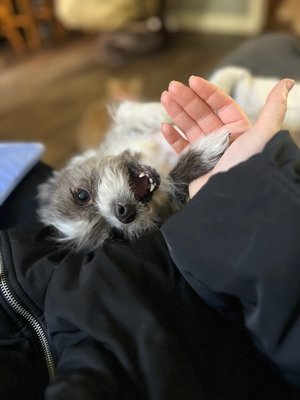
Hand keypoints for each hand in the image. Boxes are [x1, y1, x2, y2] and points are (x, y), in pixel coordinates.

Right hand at [161, 76, 294, 196]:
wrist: (234, 197)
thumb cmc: (249, 164)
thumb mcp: (263, 133)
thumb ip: (273, 107)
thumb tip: (288, 82)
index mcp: (239, 130)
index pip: (221, 105)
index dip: (206, 92)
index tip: (191, 81)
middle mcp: (223, 139)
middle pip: (202, 114)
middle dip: (187, 99)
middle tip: (171, 87)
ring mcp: (207, 152)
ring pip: (189, 128)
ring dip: (176, 112)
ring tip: (164, 98)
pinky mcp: (195, 165)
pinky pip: (181, 148)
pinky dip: (172, 138)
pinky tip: (164, 127)